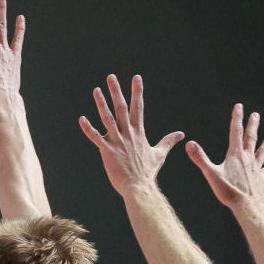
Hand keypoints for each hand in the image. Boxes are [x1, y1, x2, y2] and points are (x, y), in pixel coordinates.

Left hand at [79, 74, 183, 194]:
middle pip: (122, 108)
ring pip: (108, 118)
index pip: (139, 107)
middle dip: (116, 91)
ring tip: (96, 90)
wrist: (139, 187)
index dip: (137, 91)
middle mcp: (128, 133)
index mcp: (139, 132)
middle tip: (111, 76)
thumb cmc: (148, 172)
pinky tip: (81, 119)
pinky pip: (95, 138)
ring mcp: (117, 141)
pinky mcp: (107, 151)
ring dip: (101, 104)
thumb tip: (182, 134)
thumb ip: (168, 141)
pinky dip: (88, 128)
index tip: (136, 77)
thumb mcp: (160, 154)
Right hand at [187, 103, 263, 209]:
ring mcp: (256, 168)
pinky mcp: (261, 178)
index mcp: (235, 155)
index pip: (236, 132)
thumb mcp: (211, 174)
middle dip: (253, 125)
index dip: (237, 118)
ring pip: (263, 151)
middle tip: (256, 114)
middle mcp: (248, 158)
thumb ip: (200, 158)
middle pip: (251, 138)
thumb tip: (189, 144)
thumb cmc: (228, 191)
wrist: (246, 205)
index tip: (239, 107)